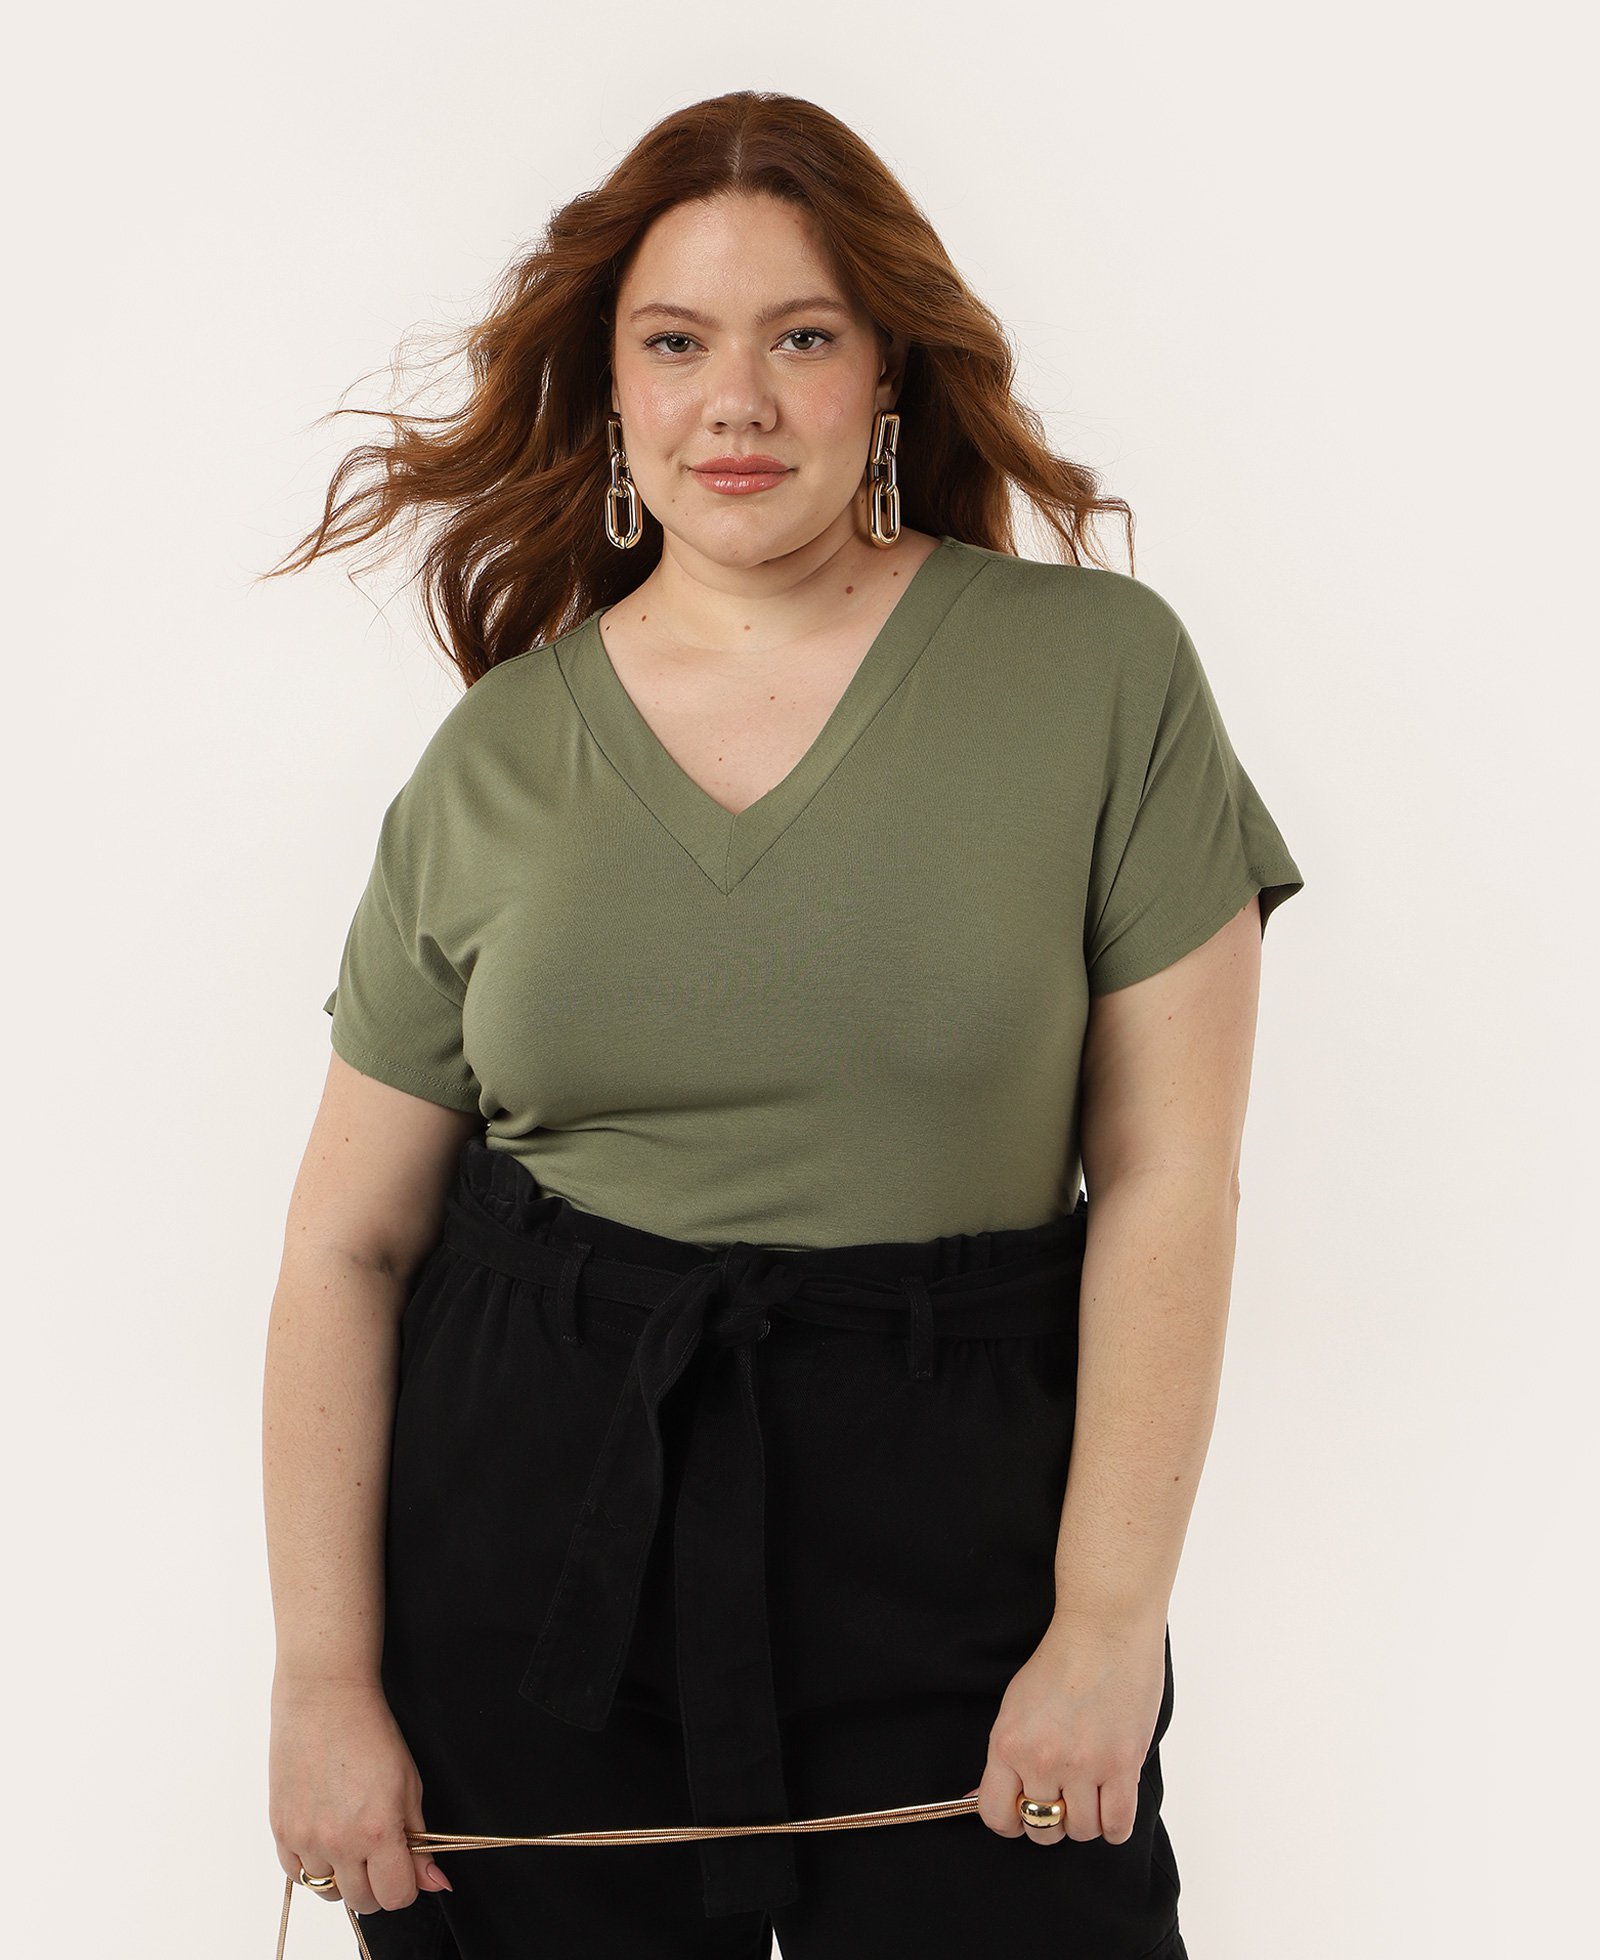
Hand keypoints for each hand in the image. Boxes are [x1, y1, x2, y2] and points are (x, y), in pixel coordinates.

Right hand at [269, 1674, 454, 1913]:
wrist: (326, 1699)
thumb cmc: (372, 1733)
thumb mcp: (410, 1785)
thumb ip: (420, 1841)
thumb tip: (434, 1882)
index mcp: (378, 1831)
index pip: (396, 1896)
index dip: (407, 1885)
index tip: (406, 1868)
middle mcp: (339, 1843)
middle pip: (362, 1901)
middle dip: (378, 1884)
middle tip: (380, 1853)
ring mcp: (305, 1839)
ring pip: (328, 1892)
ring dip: (343, 1875)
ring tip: (350, 1837)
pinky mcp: (280, 1831)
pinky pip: (297, 1875)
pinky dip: (313, 1866)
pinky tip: (325, 1837)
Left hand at [964, 1611, 1167, 1846]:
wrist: (1104, 1629)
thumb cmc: (1061, 1661)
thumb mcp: (1015, 1706)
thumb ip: (1003, 1756)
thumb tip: (976, 1798)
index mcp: (1008, 1744)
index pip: (997, 1816)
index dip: (1010, 1820)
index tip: (1022, 1810)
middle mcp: (1042, 1761)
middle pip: (1041, 1829)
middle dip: (1051, 1820)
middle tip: (1063, 1797)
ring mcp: (1084, 1766)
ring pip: (1081, 1831)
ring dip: (1086, 1820)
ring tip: (1091, 1791)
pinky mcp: (1123, 1765)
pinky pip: (1117, 1826)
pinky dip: (1114, 1825)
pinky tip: (1112, 1802)